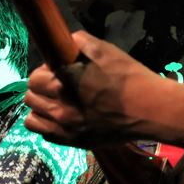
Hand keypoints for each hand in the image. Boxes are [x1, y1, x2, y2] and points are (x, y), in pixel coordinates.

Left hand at [24, 30, 170, 146]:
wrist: (153, 110)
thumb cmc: (131, 78)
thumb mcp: (106, 51)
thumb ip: (80, 42)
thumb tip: (67, 40)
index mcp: (64, 83)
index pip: (34, 78)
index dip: (44, 71)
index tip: (56, 70)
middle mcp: (60, 108)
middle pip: (31, 97)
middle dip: (40, 88)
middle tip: (57, 85)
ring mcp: (66, 128)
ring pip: (32, 118)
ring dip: (41, 107)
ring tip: (56, 102)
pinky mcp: (74, 142)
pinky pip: (45, 135)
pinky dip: (48, 125)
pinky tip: (62, 118)